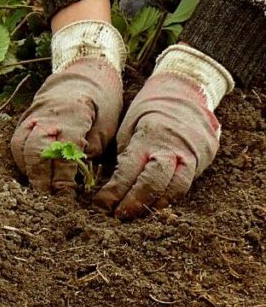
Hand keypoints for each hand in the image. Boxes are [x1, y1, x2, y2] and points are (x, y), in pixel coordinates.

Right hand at [11, 57, 122, 192]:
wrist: (82, 78)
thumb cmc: (99, 106)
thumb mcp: (105, 127)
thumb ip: (89, 152)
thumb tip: (74, 178)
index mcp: (72, 116)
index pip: (62, 152)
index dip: (63, 176)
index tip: (66, 194)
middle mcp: (46, 117)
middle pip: (35, 151)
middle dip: (40, 178)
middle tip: (47, 198)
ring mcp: (31, 118)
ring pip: (20, 149)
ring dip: (28, 172)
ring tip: (38, 190)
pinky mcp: (23, 123)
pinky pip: (17, 146)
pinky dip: (23, 163)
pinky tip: (32, 175)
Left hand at [93, 72, 219, 218]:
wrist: (187, 90)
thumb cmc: (150, 109)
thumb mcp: (129, 125)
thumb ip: (125, 154)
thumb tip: (111, 185)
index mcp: (149, 136)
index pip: (129, 171)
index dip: (114, 192)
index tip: (101, 205)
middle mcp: (173, 146)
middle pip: (155, 183)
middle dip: (135, 203)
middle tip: (118, 216)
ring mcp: (194, 152)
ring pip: (177, 188)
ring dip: (155, 205)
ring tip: (137, 215)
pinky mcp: (205, 157)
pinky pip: (188, 182)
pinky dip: (171, 196)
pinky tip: (156, 204)